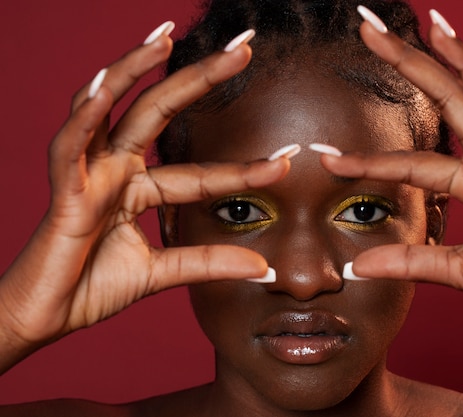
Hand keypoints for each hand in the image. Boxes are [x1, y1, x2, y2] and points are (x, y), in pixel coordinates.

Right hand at [0, 27, 287, 372]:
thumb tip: (261, 267)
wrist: (45, 316)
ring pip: (112, 111)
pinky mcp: (62, 189)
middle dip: (199, 79)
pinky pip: (70, 145)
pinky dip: (85, 115)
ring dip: (134, 71)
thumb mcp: (161, 272)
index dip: (244, 168)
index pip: (201, 172)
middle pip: (160, 113)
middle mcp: (116, 170)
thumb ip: (206, 263)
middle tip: (242, 49)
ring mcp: (89, 174)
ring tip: (165, 38)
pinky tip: (105, 84)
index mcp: (139, 188)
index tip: (287, 158)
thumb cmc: (92, 287)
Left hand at [320, 11, 462, 380]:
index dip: (368, 159)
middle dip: (412, 64)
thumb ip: (412, 262)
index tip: (327, 157)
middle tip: (370, 30)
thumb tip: (360, 267)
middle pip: (450, 104)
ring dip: (461, 64)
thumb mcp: (458, 272)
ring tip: (433, 27)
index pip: (413, 162)